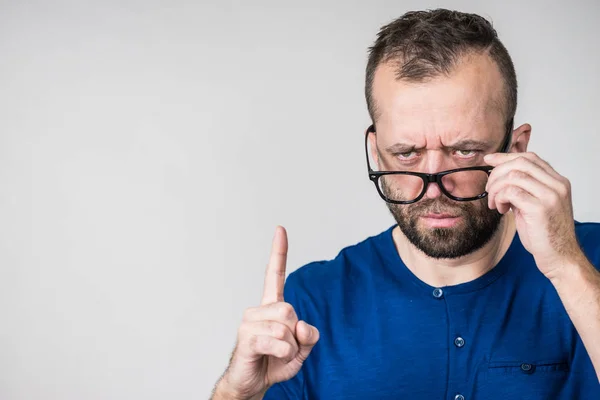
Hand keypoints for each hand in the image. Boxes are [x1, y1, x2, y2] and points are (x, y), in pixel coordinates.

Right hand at [219, 226, 318, 398]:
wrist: (253, 384)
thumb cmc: (275, 363)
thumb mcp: (301, 350)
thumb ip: (309, 336)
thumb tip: (301, 324)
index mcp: (271, 307)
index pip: (275, 274)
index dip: (279, 252)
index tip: (280, 229)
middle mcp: (258, 309)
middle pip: (290, 309)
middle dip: (295, 334)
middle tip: (284, 347)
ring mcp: (249, 322)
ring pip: (286, 328)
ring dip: (290, 348)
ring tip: (276, 355)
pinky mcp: (246, 338)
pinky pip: (277, 341)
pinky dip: (283, 353)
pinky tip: (272, 357)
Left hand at [484, 152, 582, 278]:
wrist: (559, 257)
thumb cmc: (544, 233)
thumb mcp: (533, 204)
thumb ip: (523, 189)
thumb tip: (500, 176)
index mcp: (557, 182)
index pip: (529, 158)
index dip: (506, 157)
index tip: (488, 159)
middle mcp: (557, 185)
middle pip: (520, 162)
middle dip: (498, 172)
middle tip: (489, 188)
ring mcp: (550, 195)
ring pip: (514, 176)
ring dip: (496, 188)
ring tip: (495, 203)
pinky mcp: (540, 208)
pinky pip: (511, 192)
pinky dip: (500, 198)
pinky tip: (501, 210)